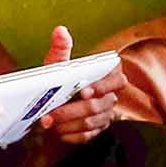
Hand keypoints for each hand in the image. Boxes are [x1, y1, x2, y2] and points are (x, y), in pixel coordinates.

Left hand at [32, 27, 121, 145]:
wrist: (51, 106)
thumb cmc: (58, 80)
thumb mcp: (56, 64)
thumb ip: (60, 49)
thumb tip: (60, 30)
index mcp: (106, 77)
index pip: (117, 80)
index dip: (103, 86)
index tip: (84, 92)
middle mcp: (109, 97)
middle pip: (98, 105)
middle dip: (72, 111)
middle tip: (50, 114)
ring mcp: (105, 115)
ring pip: (91, 122)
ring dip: (67, 123)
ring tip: (48, 122)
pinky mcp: (97, 130)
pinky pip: (87, 136)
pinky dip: (70, 134)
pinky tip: (57, 131)